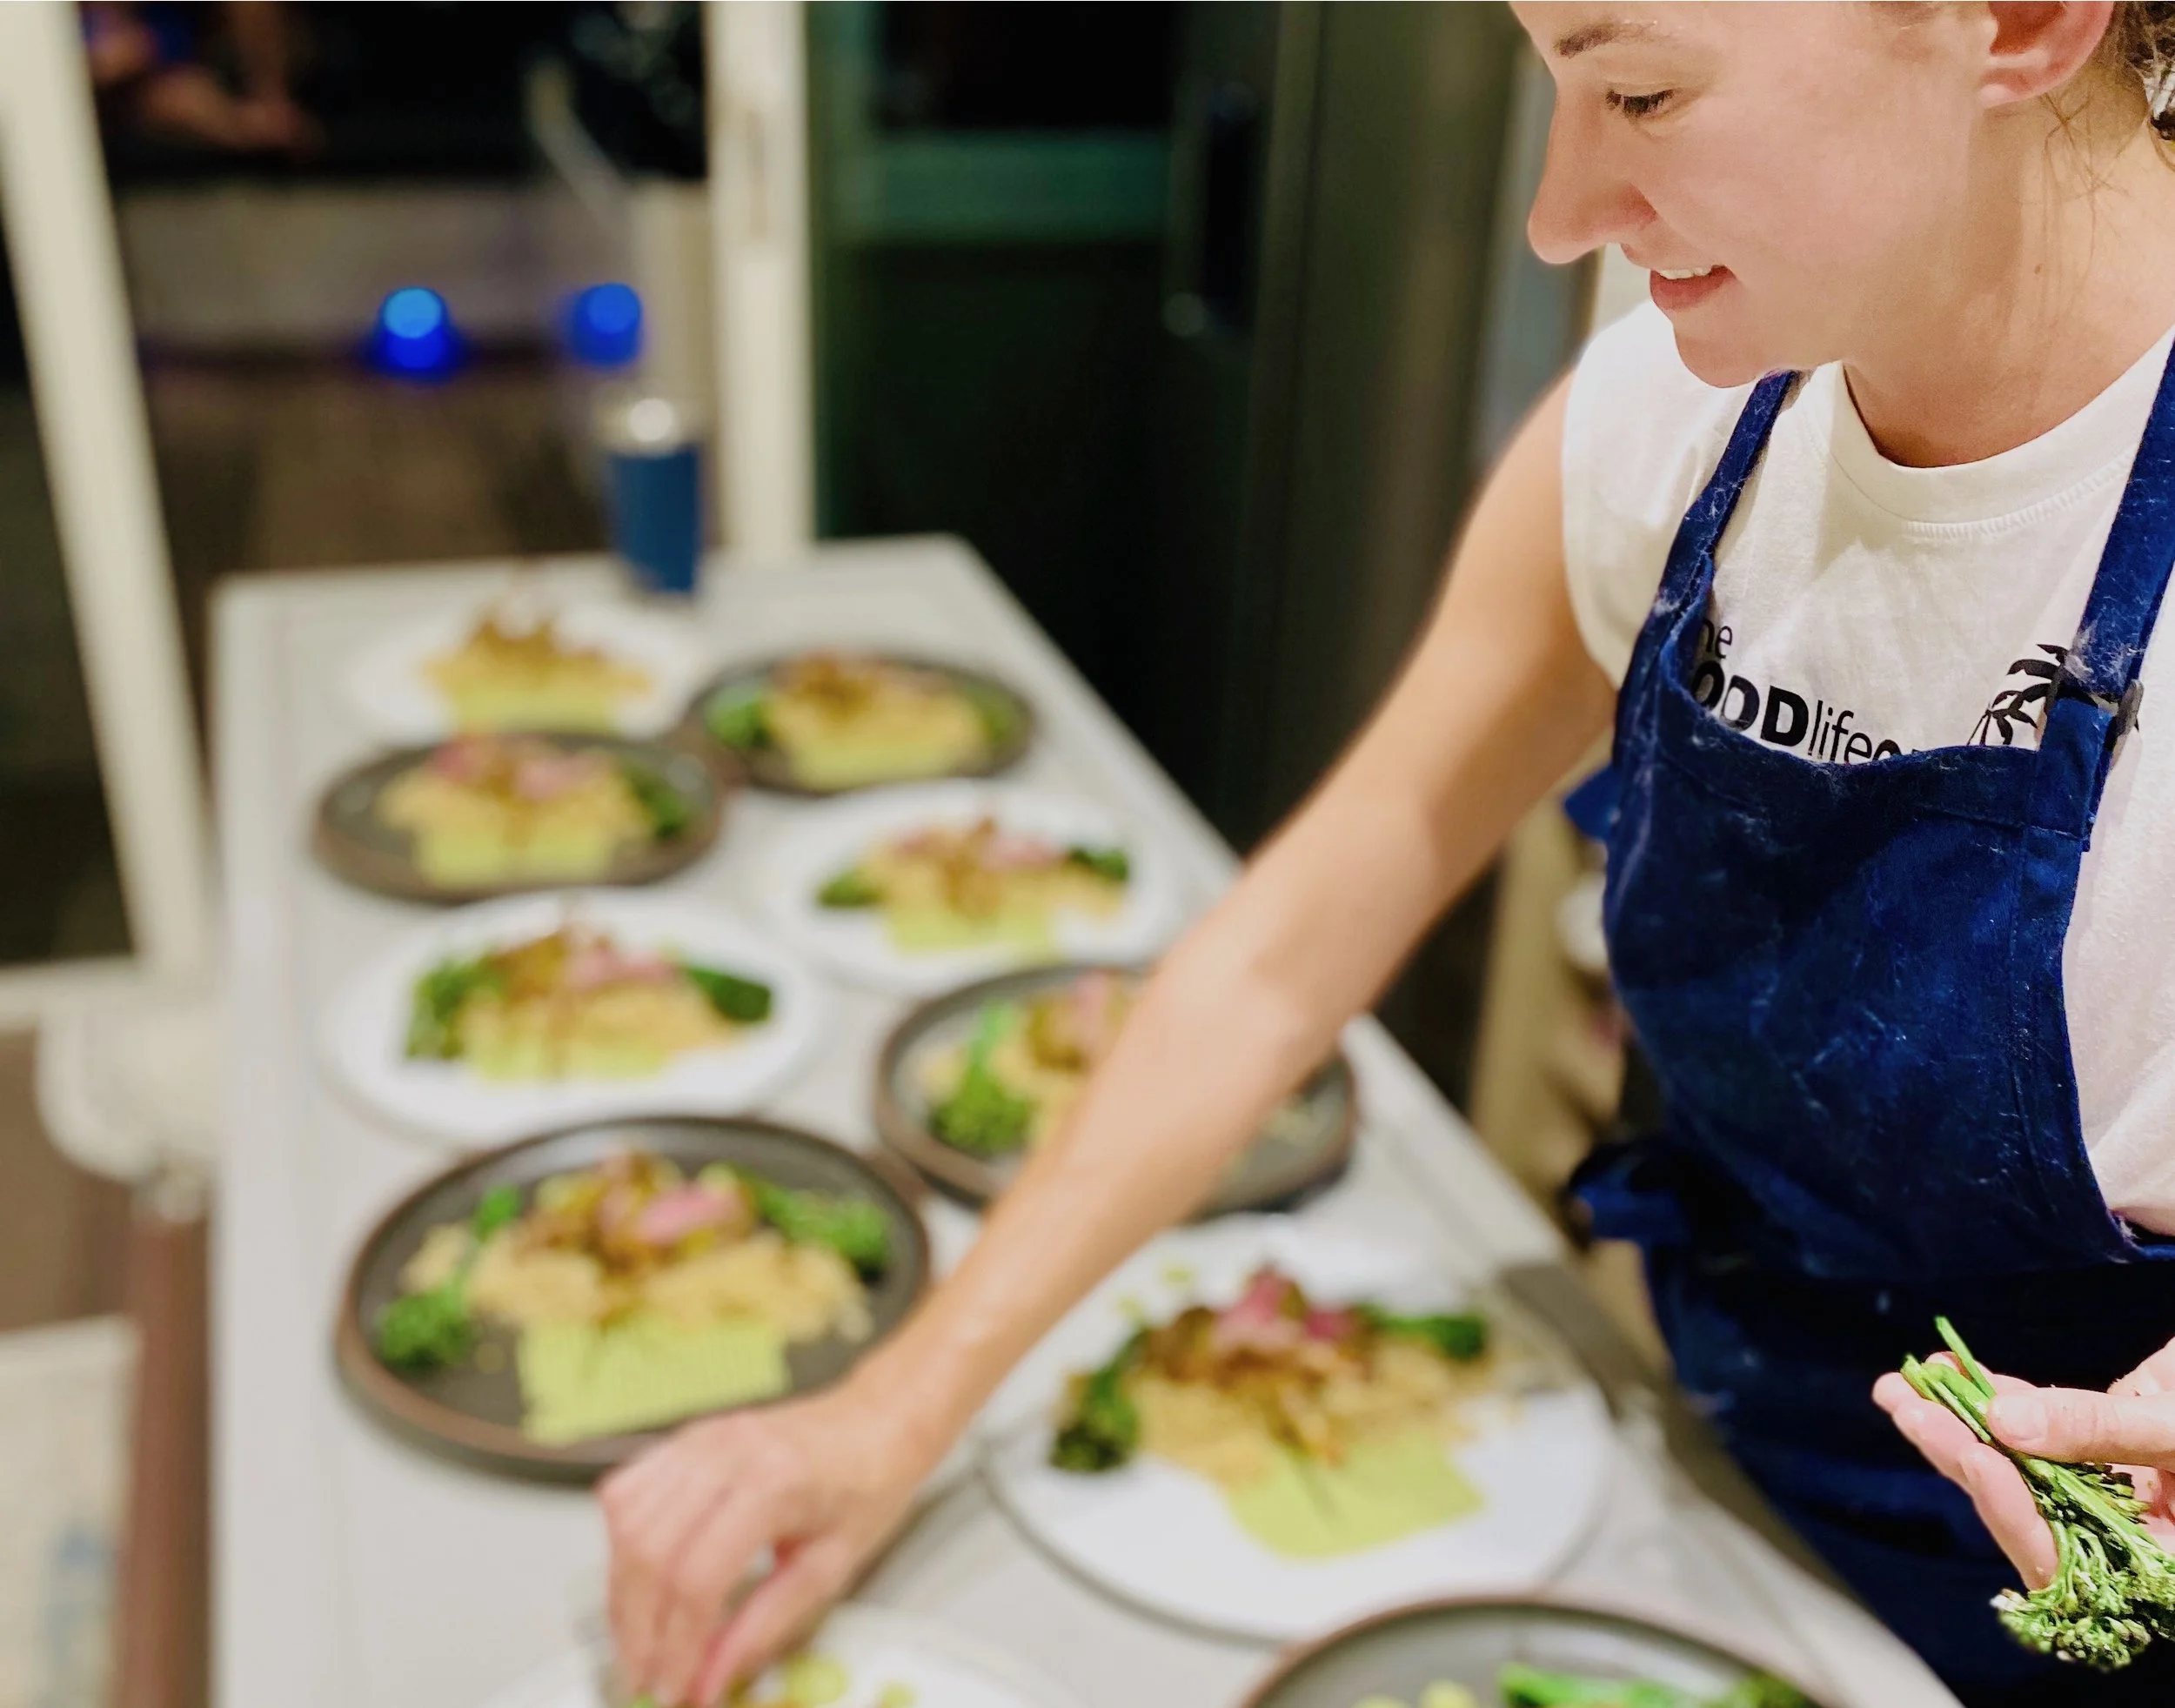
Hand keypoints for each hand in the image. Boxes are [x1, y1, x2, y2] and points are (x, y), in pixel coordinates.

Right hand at [600, 1376, 942, 1706]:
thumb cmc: (867, 1485)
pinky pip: (627, 1490)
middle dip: (638, 1628)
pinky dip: (623, 1543)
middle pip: (649, 1551)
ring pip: (626, 1521)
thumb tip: (709, 1681)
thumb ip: (763, 1627)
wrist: (876, 1421)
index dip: (677, 1645)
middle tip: (648, 1677)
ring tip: (642, 1639)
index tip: (674, 1690)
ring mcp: (700, 1438)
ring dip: (623, 1592)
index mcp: (773, 1483)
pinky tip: (641, 1579)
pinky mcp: (687, 1439)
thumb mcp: (830, 1569)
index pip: (697, 1577)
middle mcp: (726, 1452)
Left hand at [1874, 1340, 2174, 1585]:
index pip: (2065, 1562)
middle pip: (2026, 1511)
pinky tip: (1954, 1372)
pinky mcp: (2109, 1448)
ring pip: (2021, 1470)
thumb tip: (2006, 1419)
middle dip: (1959, 1457)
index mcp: (2155, 1564)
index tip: (1973, 1456)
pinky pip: (2042, 1434)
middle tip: (1900, 1403)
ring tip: (1902, 1384)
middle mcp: (2127, 1540)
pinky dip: (1999, 1401)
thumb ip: (2103, 1431)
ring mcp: (2114, 1493)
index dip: (2013, 1513)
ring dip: (1959, 1424)